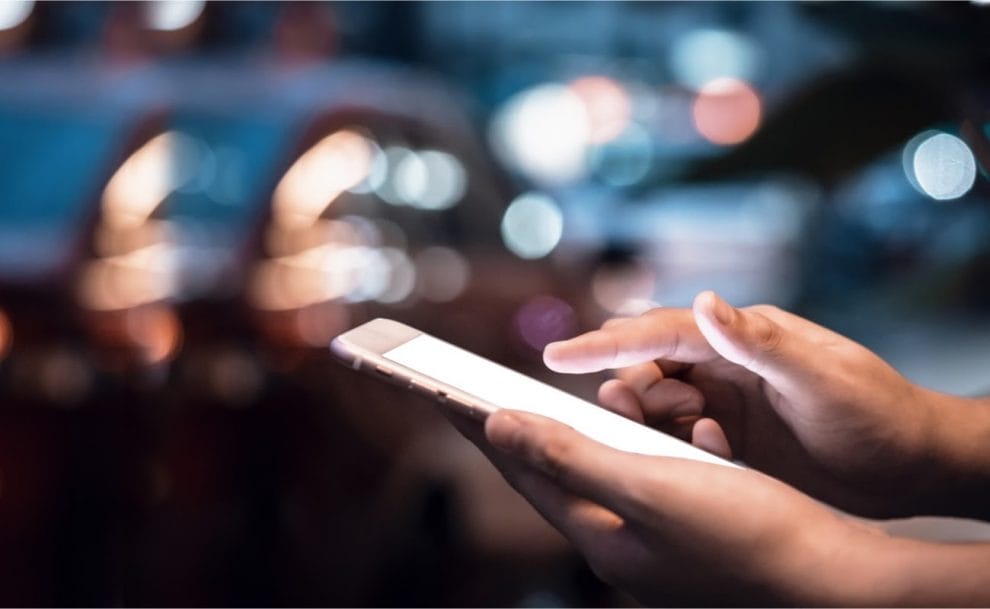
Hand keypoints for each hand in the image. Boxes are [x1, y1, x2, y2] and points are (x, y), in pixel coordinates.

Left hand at [450, 409, 989, 606]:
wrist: (836, 571)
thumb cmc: (748, 530)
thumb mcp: (649, 486)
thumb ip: (570, 456)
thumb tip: (497, 424)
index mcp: (602, 538)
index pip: (525, 474)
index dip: (484, 429)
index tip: (444, 391)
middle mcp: (620, 544)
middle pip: (551, 477)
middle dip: (514, 432)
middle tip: (472, 393)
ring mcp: (653, 541)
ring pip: (591, 476)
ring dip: (563, 436)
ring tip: (530, 402)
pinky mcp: (684, 528)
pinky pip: (633, 479)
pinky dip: (617, 446)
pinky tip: (619, 425)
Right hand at [544, 291, 965, 517]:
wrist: (910, 464)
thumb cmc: (876, 412)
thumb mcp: (821, 377)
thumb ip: (759, 342)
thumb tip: (706, 300)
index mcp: (743, 337)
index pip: (661, 332)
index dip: (606, 343)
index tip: (558, 354)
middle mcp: (726, 365)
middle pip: (648, 368)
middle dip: (631, 387)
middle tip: (639, 412)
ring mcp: (726, 401)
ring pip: (658, 405)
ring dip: (656, 420)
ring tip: (699, 434)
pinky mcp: (730, 438)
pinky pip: (679, 439)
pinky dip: (680, 447)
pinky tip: (717, 453)